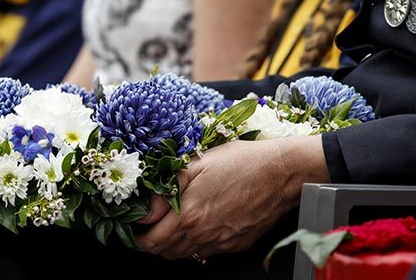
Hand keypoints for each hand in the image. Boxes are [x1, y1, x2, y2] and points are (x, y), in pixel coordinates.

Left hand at [135, 136, 327, 259]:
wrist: (281, 172)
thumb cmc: (242, 161)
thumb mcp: (197, 163)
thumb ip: (167, 186)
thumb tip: (146, 206)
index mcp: (187, 214)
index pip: (148, 240)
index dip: (136, 232)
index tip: (134, 221)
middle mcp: (202, 234)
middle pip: (162, 252)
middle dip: (150, 240)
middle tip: (148, 225)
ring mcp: (219, 242)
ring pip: (183, 255)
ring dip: (171, 243)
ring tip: (171, 223)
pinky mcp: (234, 244)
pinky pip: (206, 252)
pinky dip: (195, 242)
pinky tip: (198, 223)